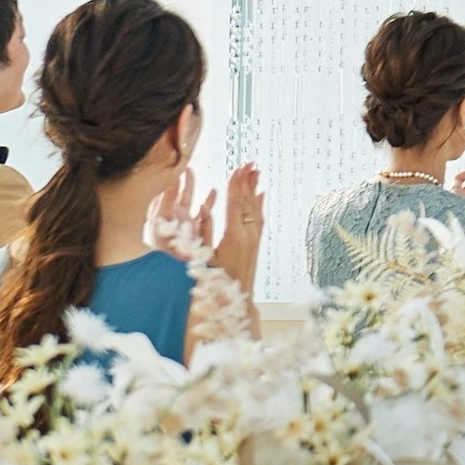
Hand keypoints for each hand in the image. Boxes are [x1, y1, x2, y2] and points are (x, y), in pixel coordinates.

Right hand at [212, 163, 264, 292]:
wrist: (236, 303)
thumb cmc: (214, 283)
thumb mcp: (203, 257)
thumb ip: (203, 231)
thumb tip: (203, 207)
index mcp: (234, 236)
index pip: (235, 204)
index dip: (235, 185)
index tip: (236, 169)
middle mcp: (248, 234)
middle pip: (247, 201)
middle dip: (246, 180)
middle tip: (249, 162)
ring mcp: (254, 239)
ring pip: (255, 207)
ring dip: (254, 188)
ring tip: (255, 170)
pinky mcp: (256, 244)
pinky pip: (260, 218)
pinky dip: (259, 203)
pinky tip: (261, 194)